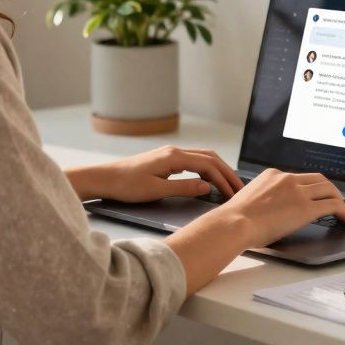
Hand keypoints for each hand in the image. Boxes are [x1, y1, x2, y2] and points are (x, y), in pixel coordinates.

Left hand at [64, 145, 243, 202]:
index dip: (224, 179)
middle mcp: (174, 151)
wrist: (105, 178)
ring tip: (229, 186)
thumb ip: (184, 188)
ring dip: (218, 170)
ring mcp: (170, 154)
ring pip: (202, 157)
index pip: (208, 165)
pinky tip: (210, 180)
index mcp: (174, 157)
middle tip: (239, 189)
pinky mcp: (165, 159)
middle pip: (210, 158)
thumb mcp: (156, 190)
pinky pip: (193, 161)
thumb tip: (207, 187)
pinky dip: (206, 169)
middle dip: (226, 173)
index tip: (234, 193)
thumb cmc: (126, 185)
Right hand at [208, 168, 344, 248]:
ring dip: (338, 199)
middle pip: (318, 179)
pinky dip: (343, 210)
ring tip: (343, 211)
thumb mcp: (249, 199)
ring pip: (329, 189)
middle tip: (334, 200)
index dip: (310, 187)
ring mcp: (298, 192)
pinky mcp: (306, 208)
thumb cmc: (235, 219)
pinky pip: (333, 205)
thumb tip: (268, 211)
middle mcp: (287, 179)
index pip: (299, 177)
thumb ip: (263, 199)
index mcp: (272, 175)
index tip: (315, 195)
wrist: (234, 223)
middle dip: (329, 189)